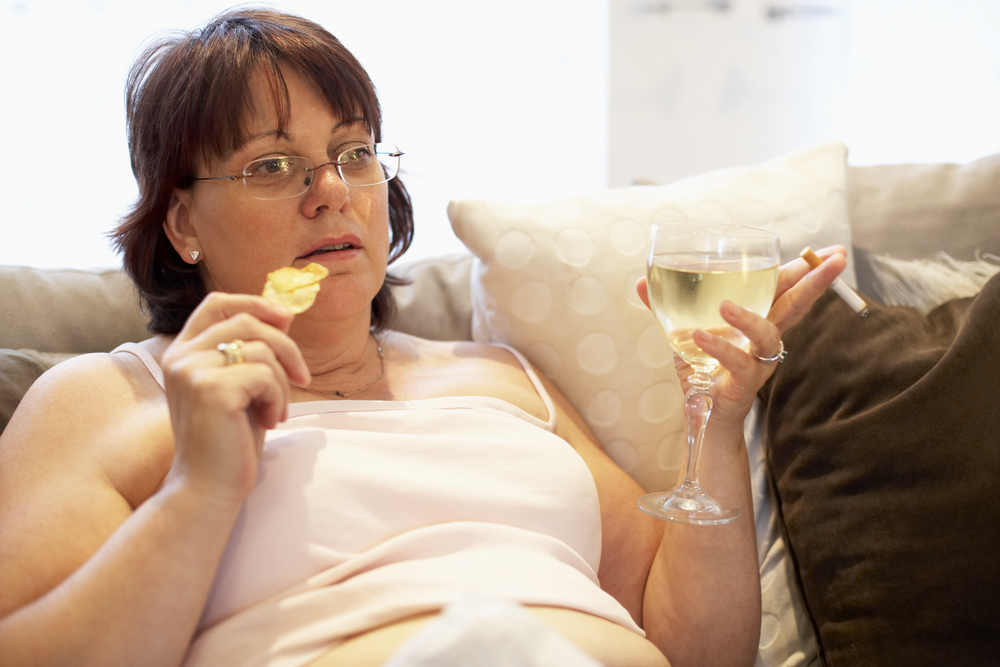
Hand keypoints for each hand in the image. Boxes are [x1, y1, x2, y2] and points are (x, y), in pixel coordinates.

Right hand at [159, 292, 309, 504]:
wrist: (208, 488)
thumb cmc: (228, 441)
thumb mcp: (239, 387)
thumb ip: (249, 352)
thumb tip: (284, 314)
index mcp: (182, 353)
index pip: (216, 303)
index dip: (254, 302)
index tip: (286, 318)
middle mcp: (181, 356)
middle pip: (247, 321)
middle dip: (285, 346)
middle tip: (302, 377)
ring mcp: (193, 371)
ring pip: (261, 348)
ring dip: (283, 382)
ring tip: (276, 412)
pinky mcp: (212, 389)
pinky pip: (265, 374)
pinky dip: (278, 398)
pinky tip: (270, 422)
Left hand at [636, 246, 847, 430]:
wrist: (701, 413)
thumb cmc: (702, 367)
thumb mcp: (684, 331)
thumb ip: (666, 305)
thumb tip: (641, 281)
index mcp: (759, 320)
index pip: (786, 289)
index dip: (806, 270)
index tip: (832, 251)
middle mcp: (765, 339)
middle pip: (797, 305)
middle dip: (818, 281)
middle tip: (838, 260)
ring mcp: (758, 361)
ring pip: (767, 335)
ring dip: (749, 318)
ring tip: (725, 305)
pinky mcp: (744, 383)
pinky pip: (738, 363)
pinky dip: (719, 349)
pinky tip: (700, 337)